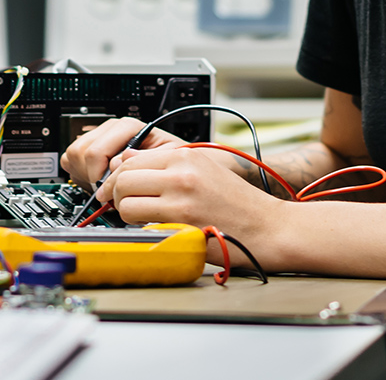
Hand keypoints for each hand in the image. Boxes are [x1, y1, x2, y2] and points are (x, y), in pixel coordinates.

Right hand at [60, 117, 184, 190]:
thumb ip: (143, 160)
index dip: (99, 175)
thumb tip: (116, 164)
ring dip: (85, 173)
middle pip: (81, 152)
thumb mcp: (166, 158)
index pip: (96, 151)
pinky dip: (79, 172)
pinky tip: (97, 178)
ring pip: (73, 154)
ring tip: (104, 182)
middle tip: (106, 188)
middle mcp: (110, 128)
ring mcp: (98, 136)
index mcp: (127, 127)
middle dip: (92, 175)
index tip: (108, 189)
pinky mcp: (88, 146)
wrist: (165, 162)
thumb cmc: (167, 160)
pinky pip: (70, 158)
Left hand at [97, 147, 286, 267]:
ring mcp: (180, 199)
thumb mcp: (203, 170)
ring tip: (142, 219)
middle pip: (122, 179)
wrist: (270, 227)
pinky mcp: (181, 225)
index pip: (130, 160)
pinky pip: (142, 225)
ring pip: (126, 203)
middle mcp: (181, 173)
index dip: (116, 178)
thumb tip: (126, 159)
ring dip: (127, 214)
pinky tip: (156, 230)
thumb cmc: (239, 203)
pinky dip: (142, 229)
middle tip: (122, 206)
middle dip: (116, 195)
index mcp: (185, 156)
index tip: (115, 190)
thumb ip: (165, 164)